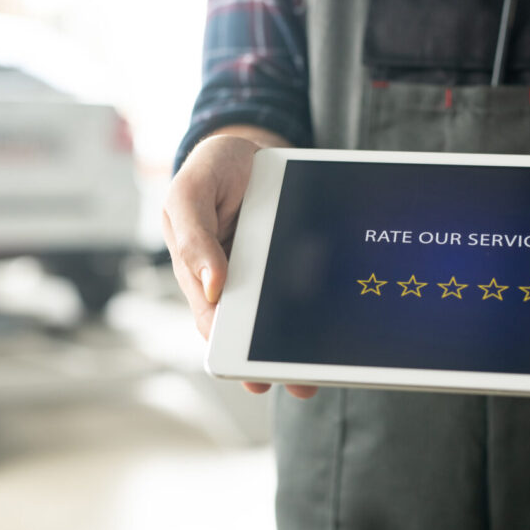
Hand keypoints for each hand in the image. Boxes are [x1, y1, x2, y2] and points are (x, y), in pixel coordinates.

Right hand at [162, 132, 316, 398]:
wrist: (247, 147)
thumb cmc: (212, 171)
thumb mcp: (190, 192)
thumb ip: (193, 237)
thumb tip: (211, 287)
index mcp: (200, 273)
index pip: (214, 322)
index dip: (232, 352)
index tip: (254, 375)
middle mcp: (234, 281)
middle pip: (253, 329)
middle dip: (274, 359)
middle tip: (300, 382)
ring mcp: (265, 274)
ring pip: (282, 317)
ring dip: (301, 344)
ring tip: (324, 370)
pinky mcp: (293, 262)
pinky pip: (306, 289)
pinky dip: (319, 310)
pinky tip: (339, 322)